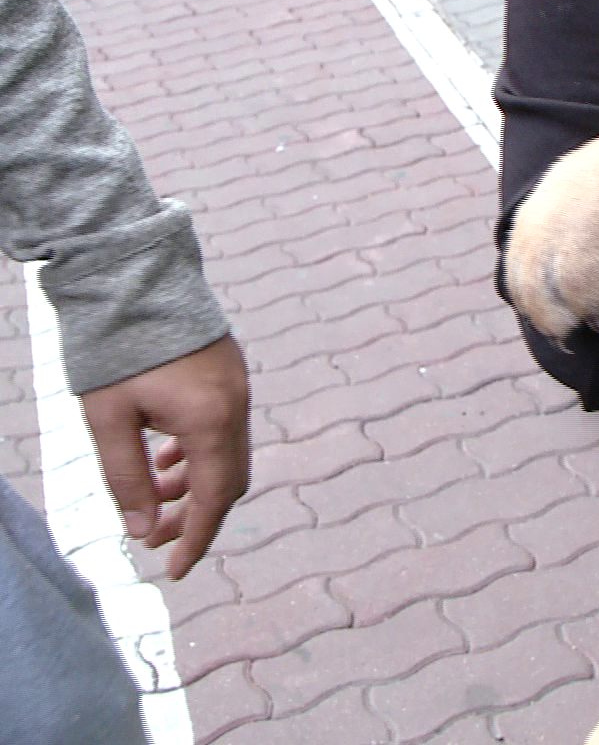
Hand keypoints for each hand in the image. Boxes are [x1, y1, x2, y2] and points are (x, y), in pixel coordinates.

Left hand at [79, 335, 250, 579]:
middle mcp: (235, 406)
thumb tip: (138, 530)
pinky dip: (198, 454)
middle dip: (195, 516)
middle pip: (228, 482)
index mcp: (211, 420)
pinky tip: (163, 457)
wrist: (133, 280)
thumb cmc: (115, 350)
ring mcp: (237, 388)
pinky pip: (224, 429)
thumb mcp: (109, 421)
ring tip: (152, 495)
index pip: (214, 498)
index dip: (196, 539)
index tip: (174, 570)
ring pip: (226, 456)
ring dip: (194, 484)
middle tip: (155, 538)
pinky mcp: (229, 374)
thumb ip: (125, 479)